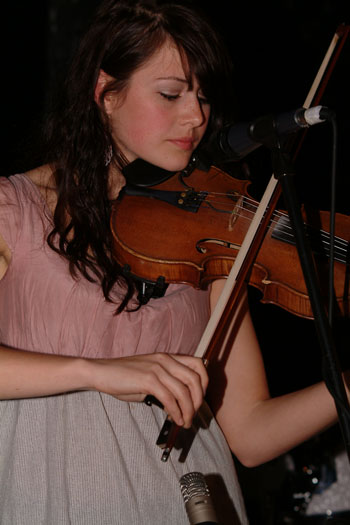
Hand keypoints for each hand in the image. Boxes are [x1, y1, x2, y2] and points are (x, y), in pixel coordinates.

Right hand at [89, 353, 207, 427]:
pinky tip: (174, 419)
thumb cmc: (123, 377)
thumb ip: (166, 383)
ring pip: (184, 391)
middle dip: (199, 400)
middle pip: (195, 379)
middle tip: (193, 414)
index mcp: (167, 357)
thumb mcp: (149, 375)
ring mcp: (157, 369)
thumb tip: (181, 402)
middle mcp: (165, 360)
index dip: (204, 383)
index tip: (199, 399)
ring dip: (188, 410)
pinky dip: (176, 411)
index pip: (198, 364)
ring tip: (184, 422)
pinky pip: (169, 398)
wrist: (101, 373)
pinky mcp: (148, 380)